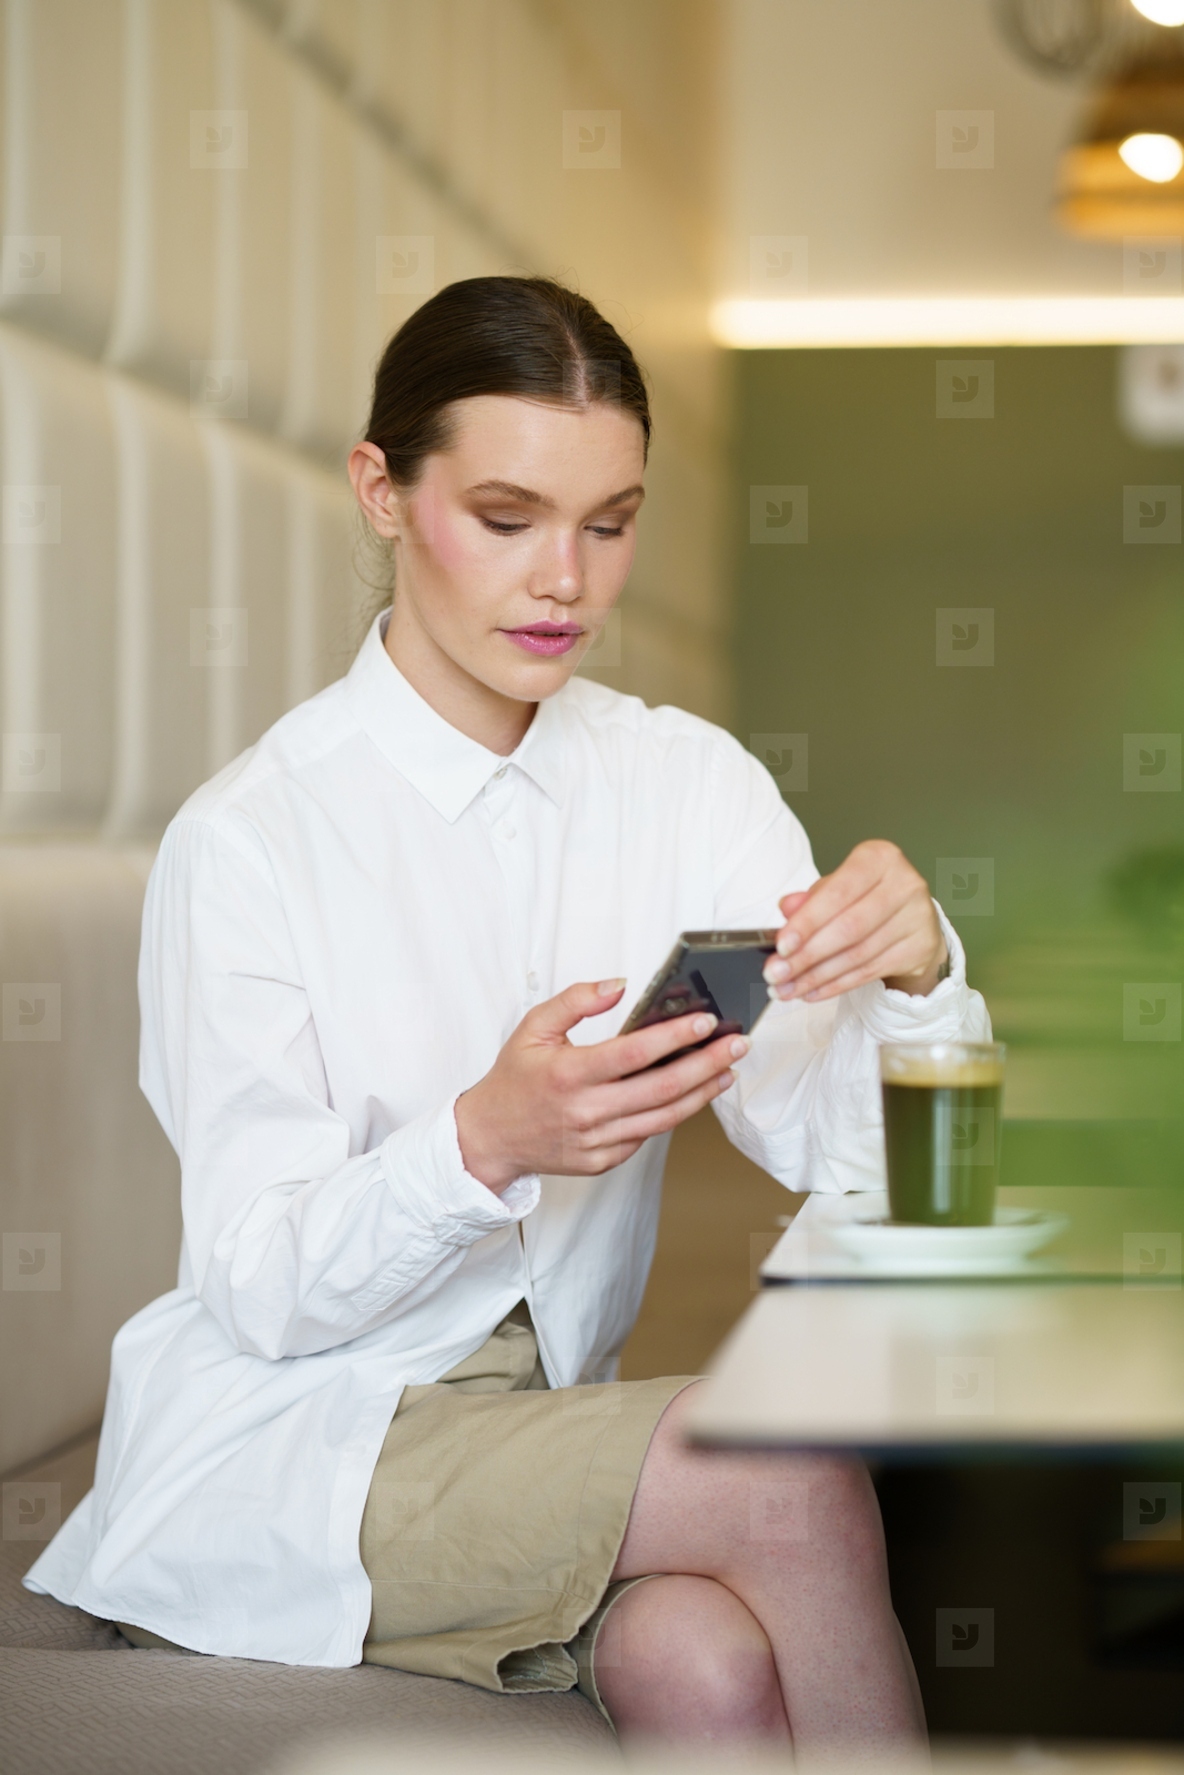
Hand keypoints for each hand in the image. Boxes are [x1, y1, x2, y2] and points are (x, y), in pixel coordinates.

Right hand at [454, 980, 749, 1192]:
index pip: (634, 1053)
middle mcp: (586, 1111)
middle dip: (708, 1064)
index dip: (675, 1037)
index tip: (706, 1022)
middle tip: (737, 1045)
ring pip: (663, 1118)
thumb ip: (575, 1000)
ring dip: (702, 1094)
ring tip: (727, 1071)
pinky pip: (646, 1137)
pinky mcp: (601, 1161)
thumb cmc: (514, 1079)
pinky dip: (673, 1115)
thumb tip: (618, 986)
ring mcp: (596, 1141)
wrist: (489, 1138)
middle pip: (662, 1088)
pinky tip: (692, 1095)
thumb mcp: (533, 1027)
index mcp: (569, 1074)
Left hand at [764, 839, 947, 1003]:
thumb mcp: (837, 889)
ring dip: (817, 976)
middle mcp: (904, 884)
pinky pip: (869, 972)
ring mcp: (917, 917)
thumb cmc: (867, 898)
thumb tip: (787, 908)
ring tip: (788, 988)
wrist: (913, 919)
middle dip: (807, 955)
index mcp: (879, 858)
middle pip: (848, 928)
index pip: (838, 894)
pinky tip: (812, 991)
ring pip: (857, 955)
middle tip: (777, 974)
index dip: (807, 922)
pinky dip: (836, 985)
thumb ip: (811, 898)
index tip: (781, 946)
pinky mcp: (920, 948)